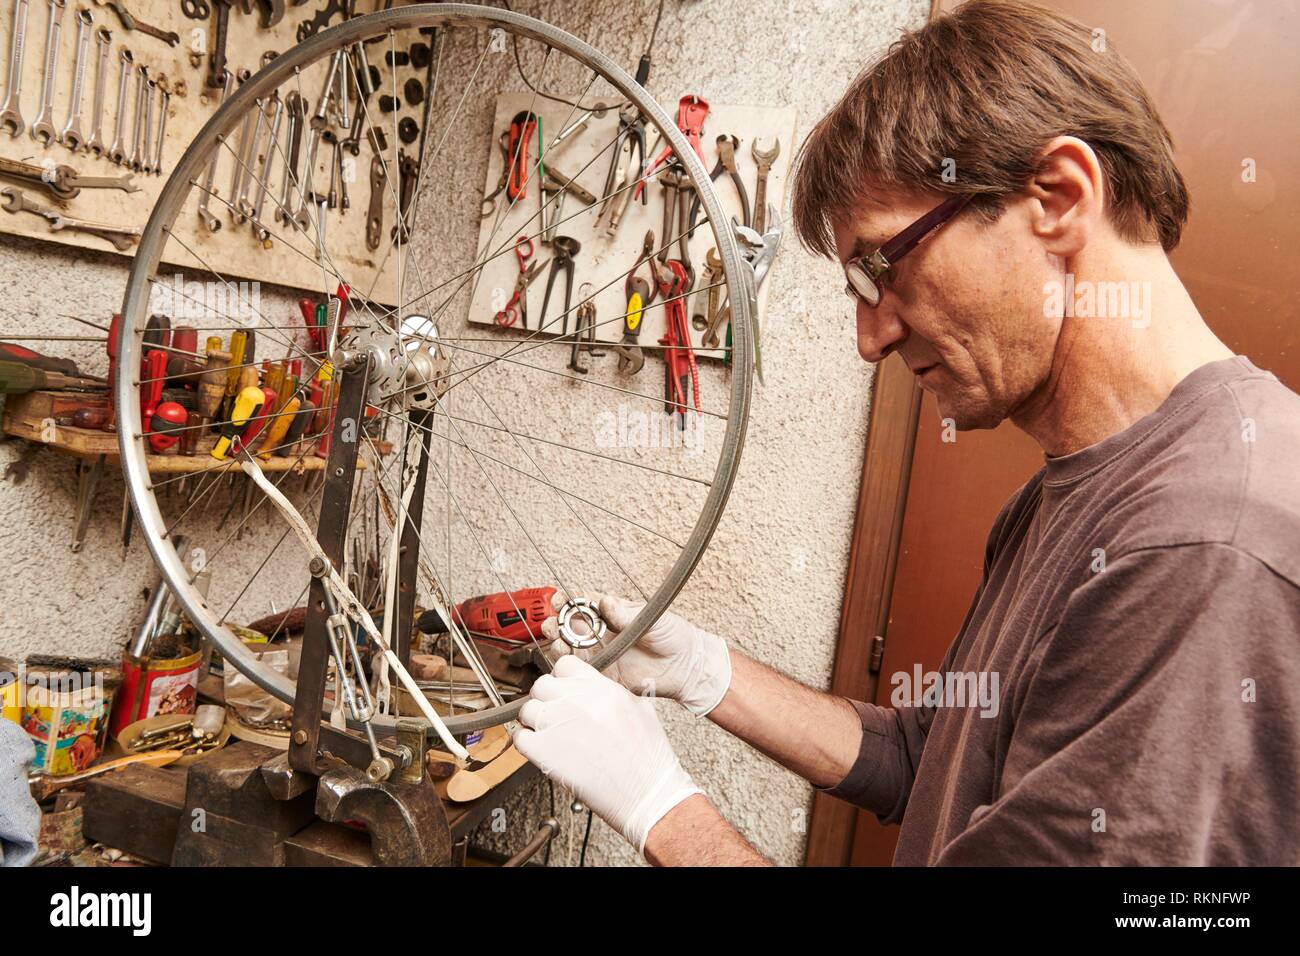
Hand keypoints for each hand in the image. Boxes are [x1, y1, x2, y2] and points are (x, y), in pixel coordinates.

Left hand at [513, 655, 701, 854]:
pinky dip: (526, 742)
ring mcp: (557, 724)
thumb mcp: (640, 709)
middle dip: (546, 698)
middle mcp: (576, 701)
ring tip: (549, 734)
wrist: (645, 791)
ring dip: (534, 721)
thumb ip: (614, 692)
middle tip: (555, 714)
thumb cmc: (648, 757)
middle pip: (541, 684)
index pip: (564, 665)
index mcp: (600, 687)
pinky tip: (540, 749)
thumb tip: (599, 688)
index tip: (564, 690)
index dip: (562, 678)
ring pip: (526, 709)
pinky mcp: (544, 752)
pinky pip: (520, 737)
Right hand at [541, 594, 731, 716]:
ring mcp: (603, 654)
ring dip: (559, 645)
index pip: (582, 603)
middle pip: (569, 626)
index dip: (567, 601)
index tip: (559, 600)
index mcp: (612, 614)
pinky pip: (582, 672)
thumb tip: (605, 604)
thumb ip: (626, 614)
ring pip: (571, 649)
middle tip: (553, 624)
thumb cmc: (674, 636)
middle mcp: (603, 633)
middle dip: (556, 623)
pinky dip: (570, 668)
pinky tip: (568, 663)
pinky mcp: (606, 675)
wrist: (687, 667)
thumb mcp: (651, 618)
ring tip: (559, 644)